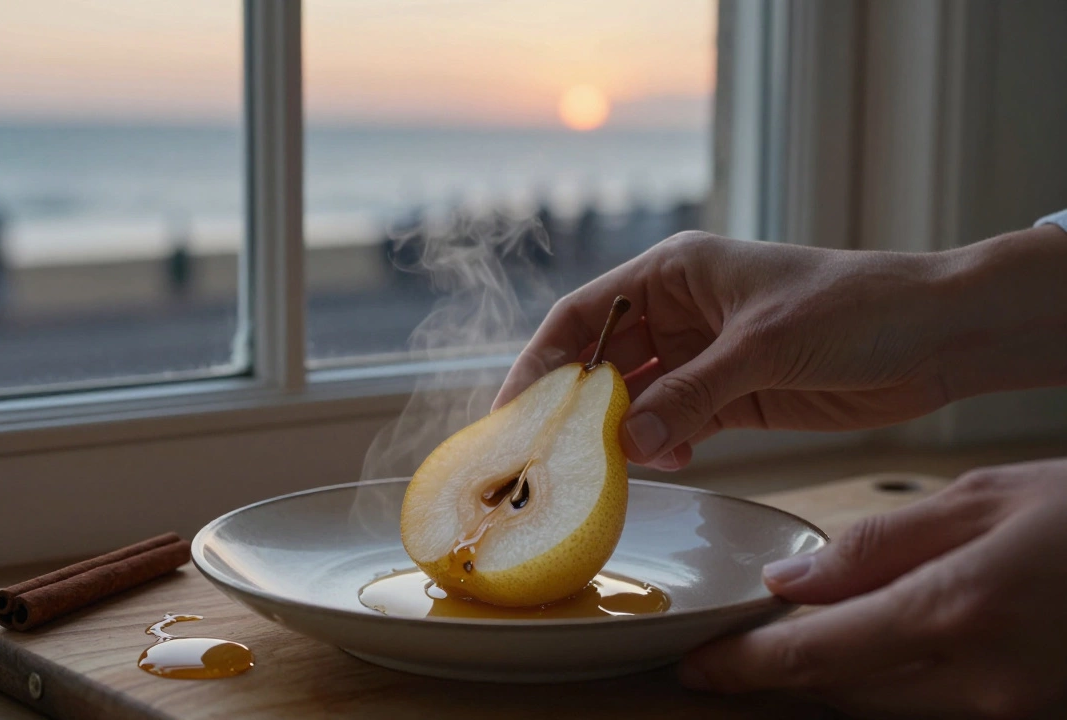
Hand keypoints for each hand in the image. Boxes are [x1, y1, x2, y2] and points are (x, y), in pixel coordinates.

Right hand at [494, 232, 955, 468]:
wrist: (939, 335)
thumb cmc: (856, 306)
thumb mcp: (764, 345)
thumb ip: (694, 393)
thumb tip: (629, 441)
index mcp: (674, 272)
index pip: (582, 315)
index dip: (541, 360)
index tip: (512, 408)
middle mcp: (681, 312)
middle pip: (602, 361)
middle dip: (579, 406)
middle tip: (551, 455)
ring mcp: (706, 357)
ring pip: (639, 399)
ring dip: (624, 432)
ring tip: (615, 465)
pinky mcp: (735, 397)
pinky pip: (678, 424)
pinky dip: (664, 445)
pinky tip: (666, 460)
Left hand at [679, 459, 1066, 717]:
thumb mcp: (983, 500)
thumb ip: (878, 546)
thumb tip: (794, 585)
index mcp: (955, 613)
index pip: (812, 657)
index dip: (743, 666)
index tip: (696, 666)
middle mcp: (980, 682)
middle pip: (839, 692)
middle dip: (780, 672)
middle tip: (732, 650)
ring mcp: (1010, 712)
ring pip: (881, 708)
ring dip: (830, 680)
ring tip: (792, 644)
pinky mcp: (1025, 717)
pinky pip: (931, 710)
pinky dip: (887, 686)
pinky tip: (871, 651)